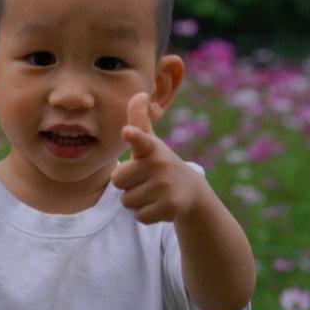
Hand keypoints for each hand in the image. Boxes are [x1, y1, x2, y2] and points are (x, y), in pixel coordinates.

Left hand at [111, 92, 204, 223]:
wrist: (191, 193)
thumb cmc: (160, 163)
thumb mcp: (151, 143)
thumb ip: (139, 120)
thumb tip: (139, 93)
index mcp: (151, 148)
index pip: (141, 138)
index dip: (134, 135)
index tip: (127, 132)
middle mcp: (160, 165)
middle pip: (118, 180)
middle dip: (127, 184)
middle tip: (145, 179)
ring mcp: (166, 187)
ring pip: (126, 201)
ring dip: (136, 200)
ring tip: (153, 191)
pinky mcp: (170, 207)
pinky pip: (139, 216)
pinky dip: (146, 213)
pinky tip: (159, 205)